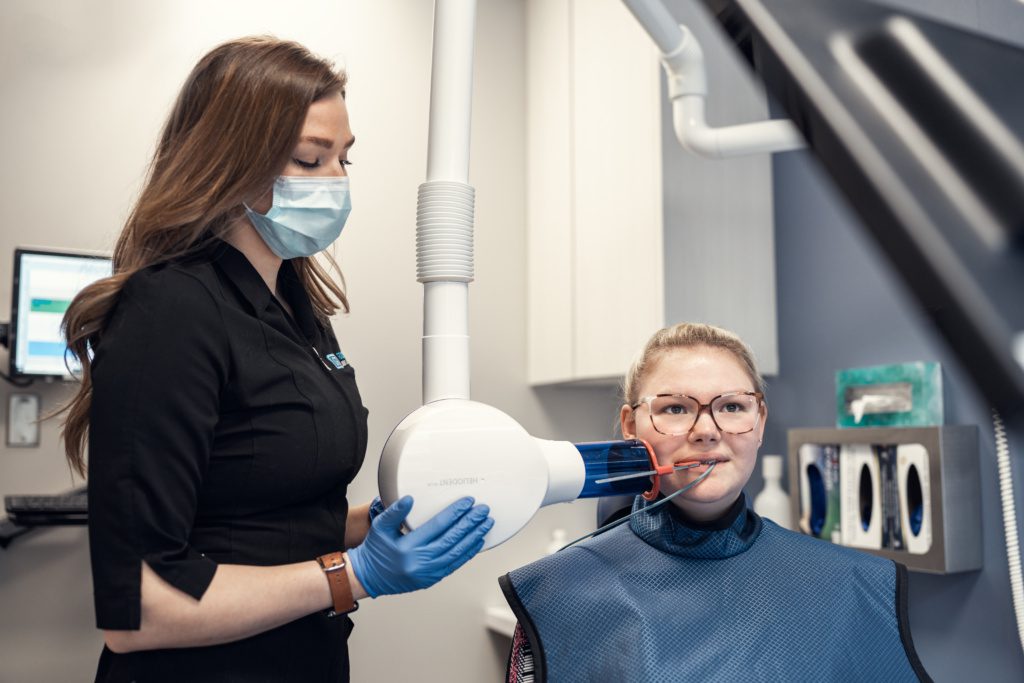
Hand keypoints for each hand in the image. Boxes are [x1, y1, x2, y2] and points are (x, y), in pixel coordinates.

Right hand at [347, 496, 492, 597]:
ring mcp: (427, 573)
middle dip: (470, 523)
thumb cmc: (375, 551)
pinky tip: (477, 542)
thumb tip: (409, 499)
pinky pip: (454, 564)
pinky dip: (468, 553)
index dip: (455, 513)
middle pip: (452, 539)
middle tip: (483, 511)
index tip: (467, 502)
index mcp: (408, 547)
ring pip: (457, 553)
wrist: (369, 576)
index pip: (438, 526)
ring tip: (485, 524)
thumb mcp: (380, 527)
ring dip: (473, 537)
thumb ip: (395, 512)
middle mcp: (420, 562)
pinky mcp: (431, 579)